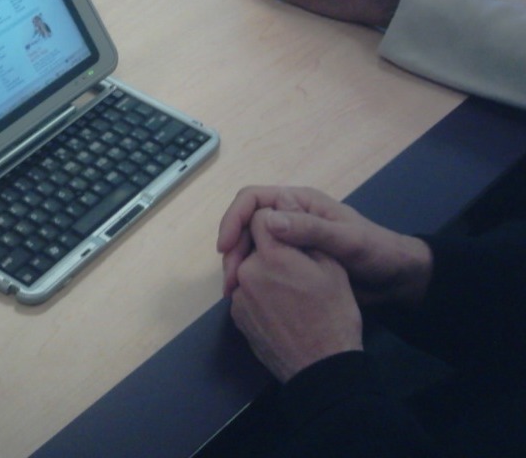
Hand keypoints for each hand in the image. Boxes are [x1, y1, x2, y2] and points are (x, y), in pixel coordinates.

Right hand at [218, 186, 433, 306]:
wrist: (397, 280)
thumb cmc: (376, 252)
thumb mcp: (346, 240)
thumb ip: (310, 229)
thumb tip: (268, 220)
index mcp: (298, 203)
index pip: (253, 200)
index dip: (234, 219)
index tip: (226, 247)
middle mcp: (289, 217)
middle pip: (246, 223)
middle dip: (233, 247)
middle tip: (230, 279)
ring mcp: (289, 240)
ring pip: (250, 245)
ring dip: (239, 264)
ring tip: (234, 291)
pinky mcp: (292, 262)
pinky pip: (262, 263)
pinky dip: (251, 276)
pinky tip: (248, 294)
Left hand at [229, 208, 362, 381]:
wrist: (322, 368)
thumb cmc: (334, 315)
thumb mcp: (331, 267)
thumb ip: (303, 232)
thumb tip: (283, 202)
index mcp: (272, 255)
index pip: (260, 217)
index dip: (277, 220)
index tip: (291, 234)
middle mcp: (247, 272)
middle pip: (252, 245)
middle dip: (271, 249)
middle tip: (298, 268)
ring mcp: (238, 297)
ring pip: (248, 269)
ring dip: (264, 272)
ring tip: (292, 292)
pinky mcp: (236, 317)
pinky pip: (245, 293)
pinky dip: (259, 294)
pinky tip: (281, 308)